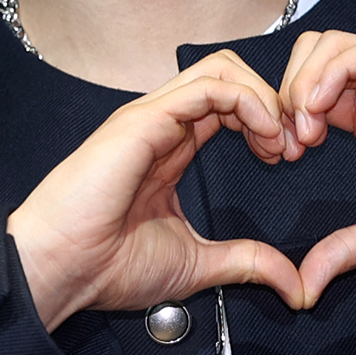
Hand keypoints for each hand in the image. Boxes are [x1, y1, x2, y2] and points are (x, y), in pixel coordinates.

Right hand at [7, 50, 302, 330]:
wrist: (61, 270)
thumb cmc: (107, 266)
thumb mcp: (197, 264)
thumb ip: (246, 262)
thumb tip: (294, 285)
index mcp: (171, 147)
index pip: (228, 104)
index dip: (267, 120)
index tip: (289, 158)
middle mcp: (163, 123)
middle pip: (229, 74)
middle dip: (272, 100)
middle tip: (294, 143)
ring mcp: (153, 116)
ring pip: (221, 69)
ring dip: (264, 96)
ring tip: (280, 139)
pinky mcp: (146, 118)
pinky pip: (208, 87)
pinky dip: (247, 102)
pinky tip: (264, 137)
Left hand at [279, 31, 355, 306]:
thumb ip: (349, 249)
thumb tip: (305, 285)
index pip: (311, 94)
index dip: (287, 116)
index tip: (283, 155)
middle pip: (312, 58)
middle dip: (286, 92)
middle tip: (288, 138)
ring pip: (331, 45)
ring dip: (303, 81)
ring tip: (305, 126)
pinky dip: (330, 74)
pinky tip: (321, 109)